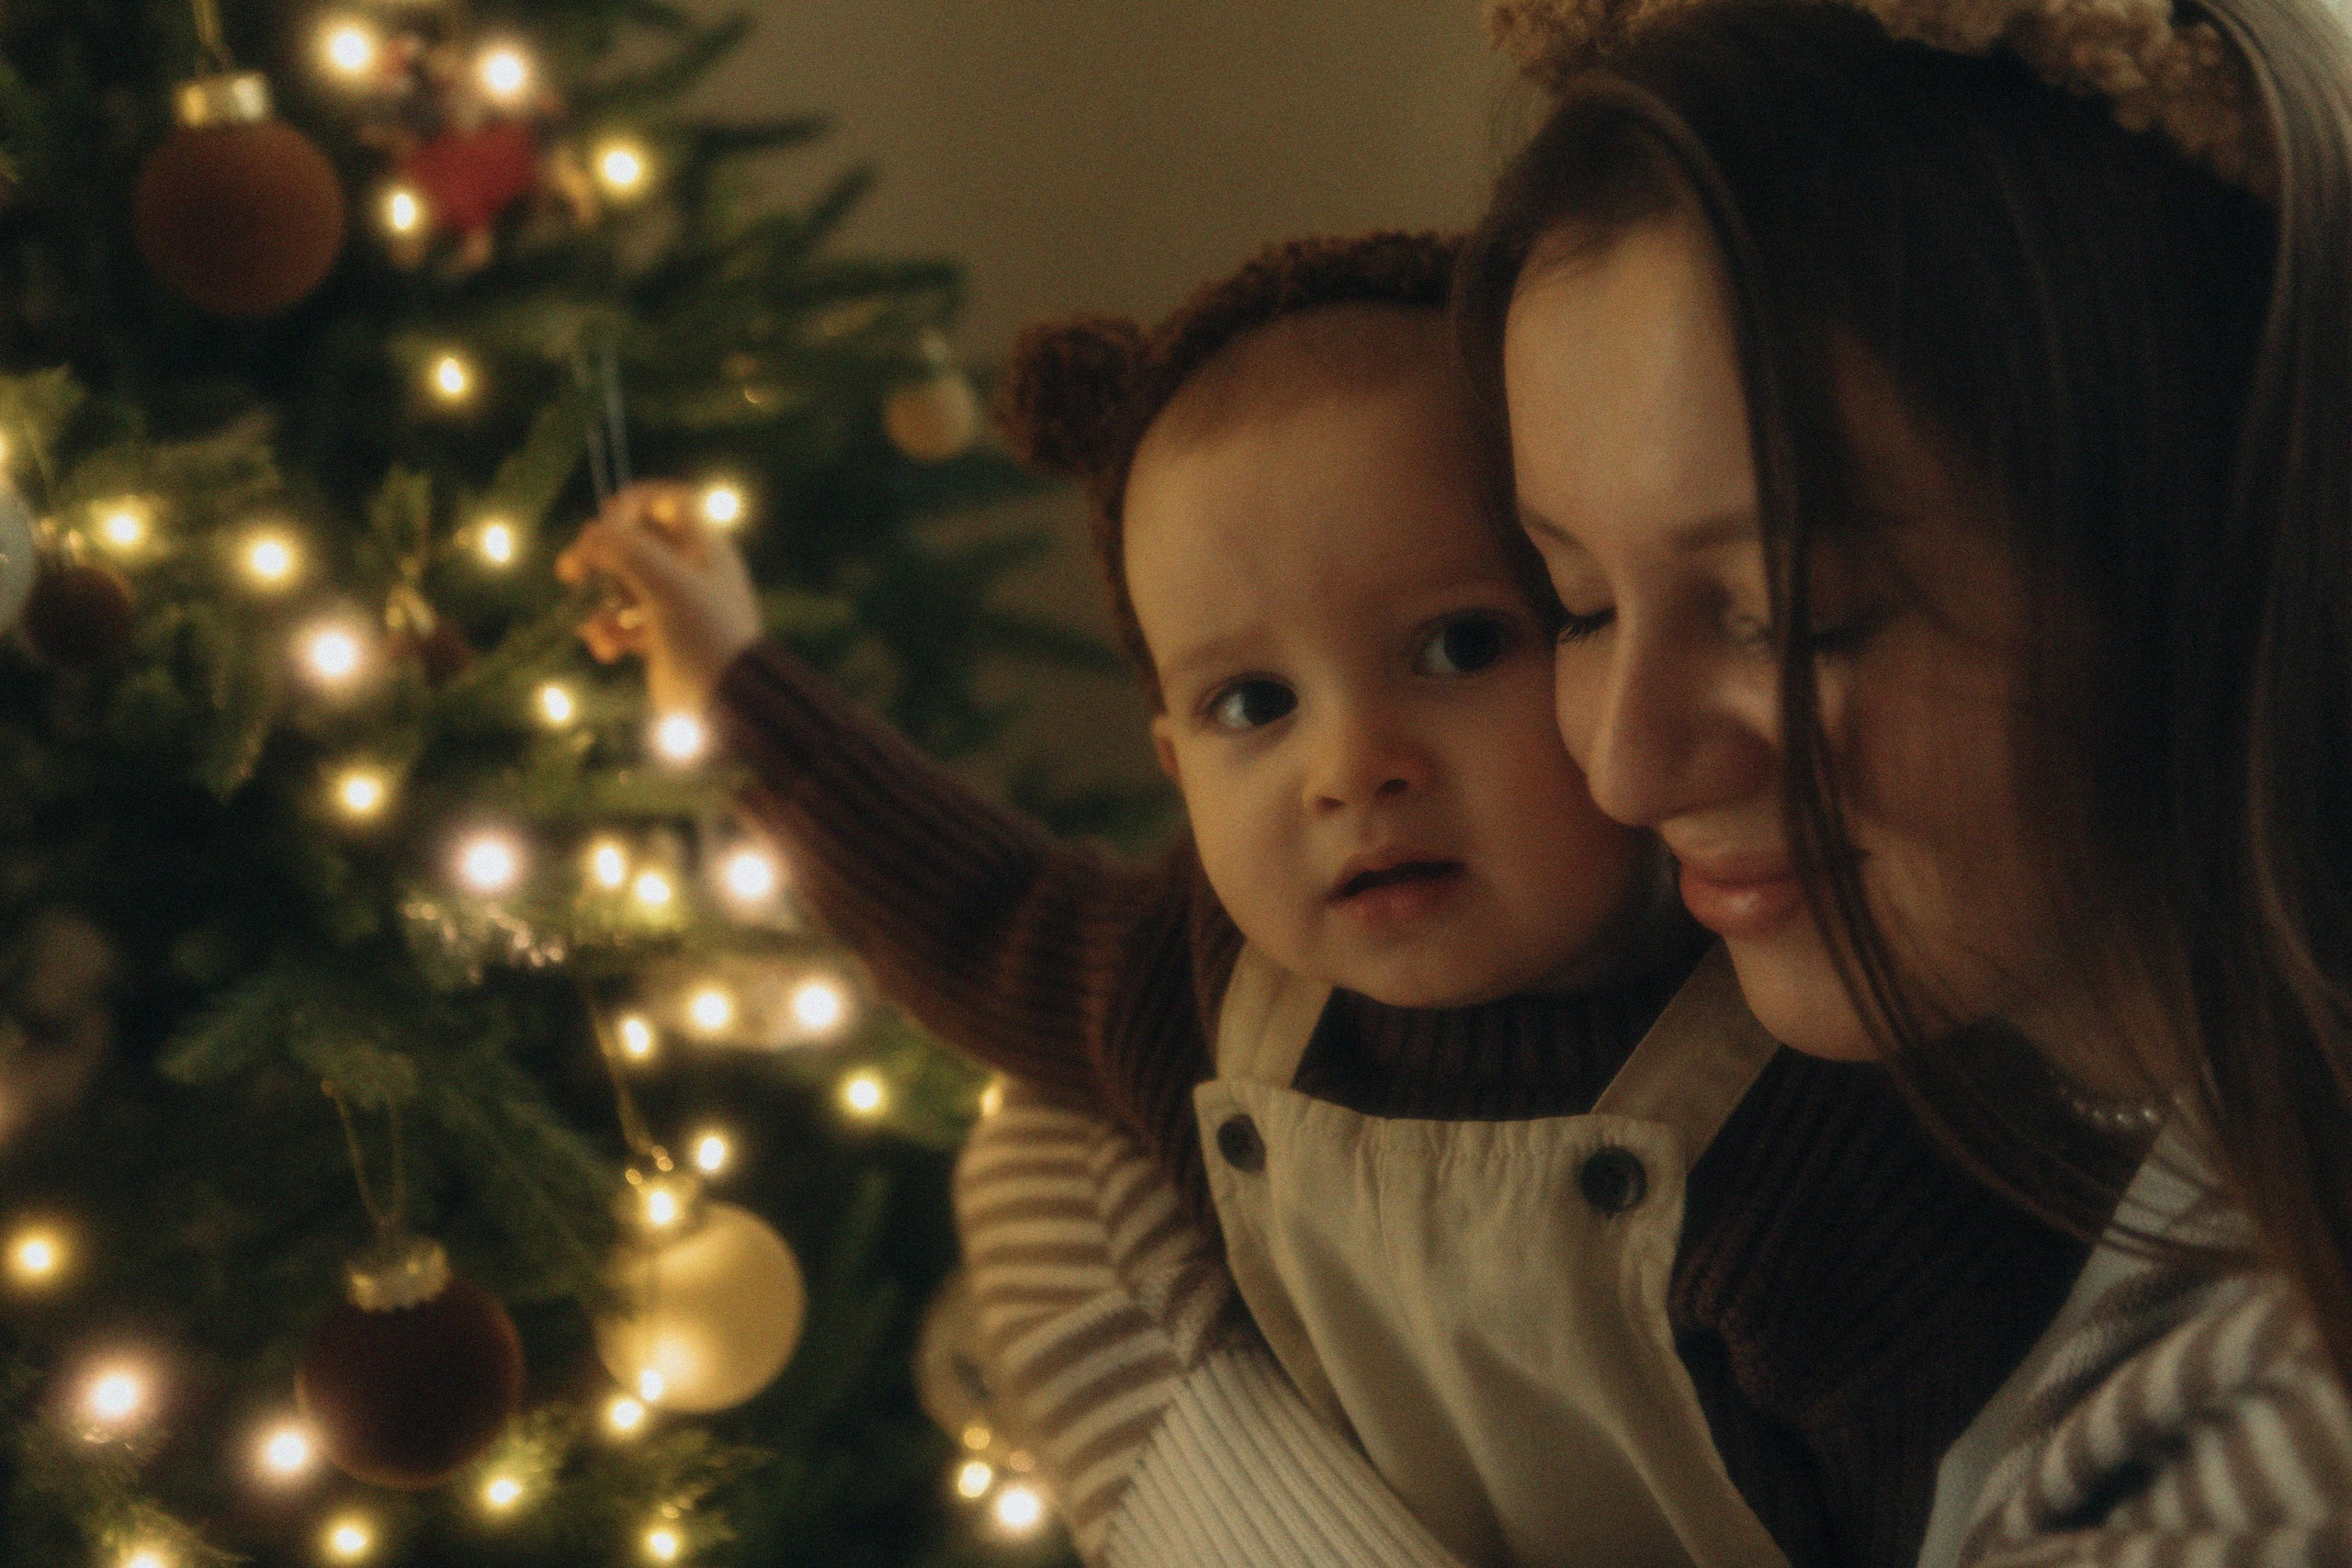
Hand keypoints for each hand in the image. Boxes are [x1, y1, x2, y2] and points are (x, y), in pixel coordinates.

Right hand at [555, 481, 762, 715]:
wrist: (729, 703)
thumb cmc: (706, 636)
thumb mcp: (668, 584)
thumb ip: (628, 550)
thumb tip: (593, 534)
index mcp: (706, 549)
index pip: (671, 502)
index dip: (637, 502)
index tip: (606, 518)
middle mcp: (693, 573)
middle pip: (638, 542)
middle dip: (602, 555)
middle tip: (571, 569)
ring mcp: (677, 606)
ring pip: (625, 585)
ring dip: (602, 602)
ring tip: (596, 625)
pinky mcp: (662, 639)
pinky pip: (624, 624)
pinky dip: (609, 633)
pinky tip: (606, 649)